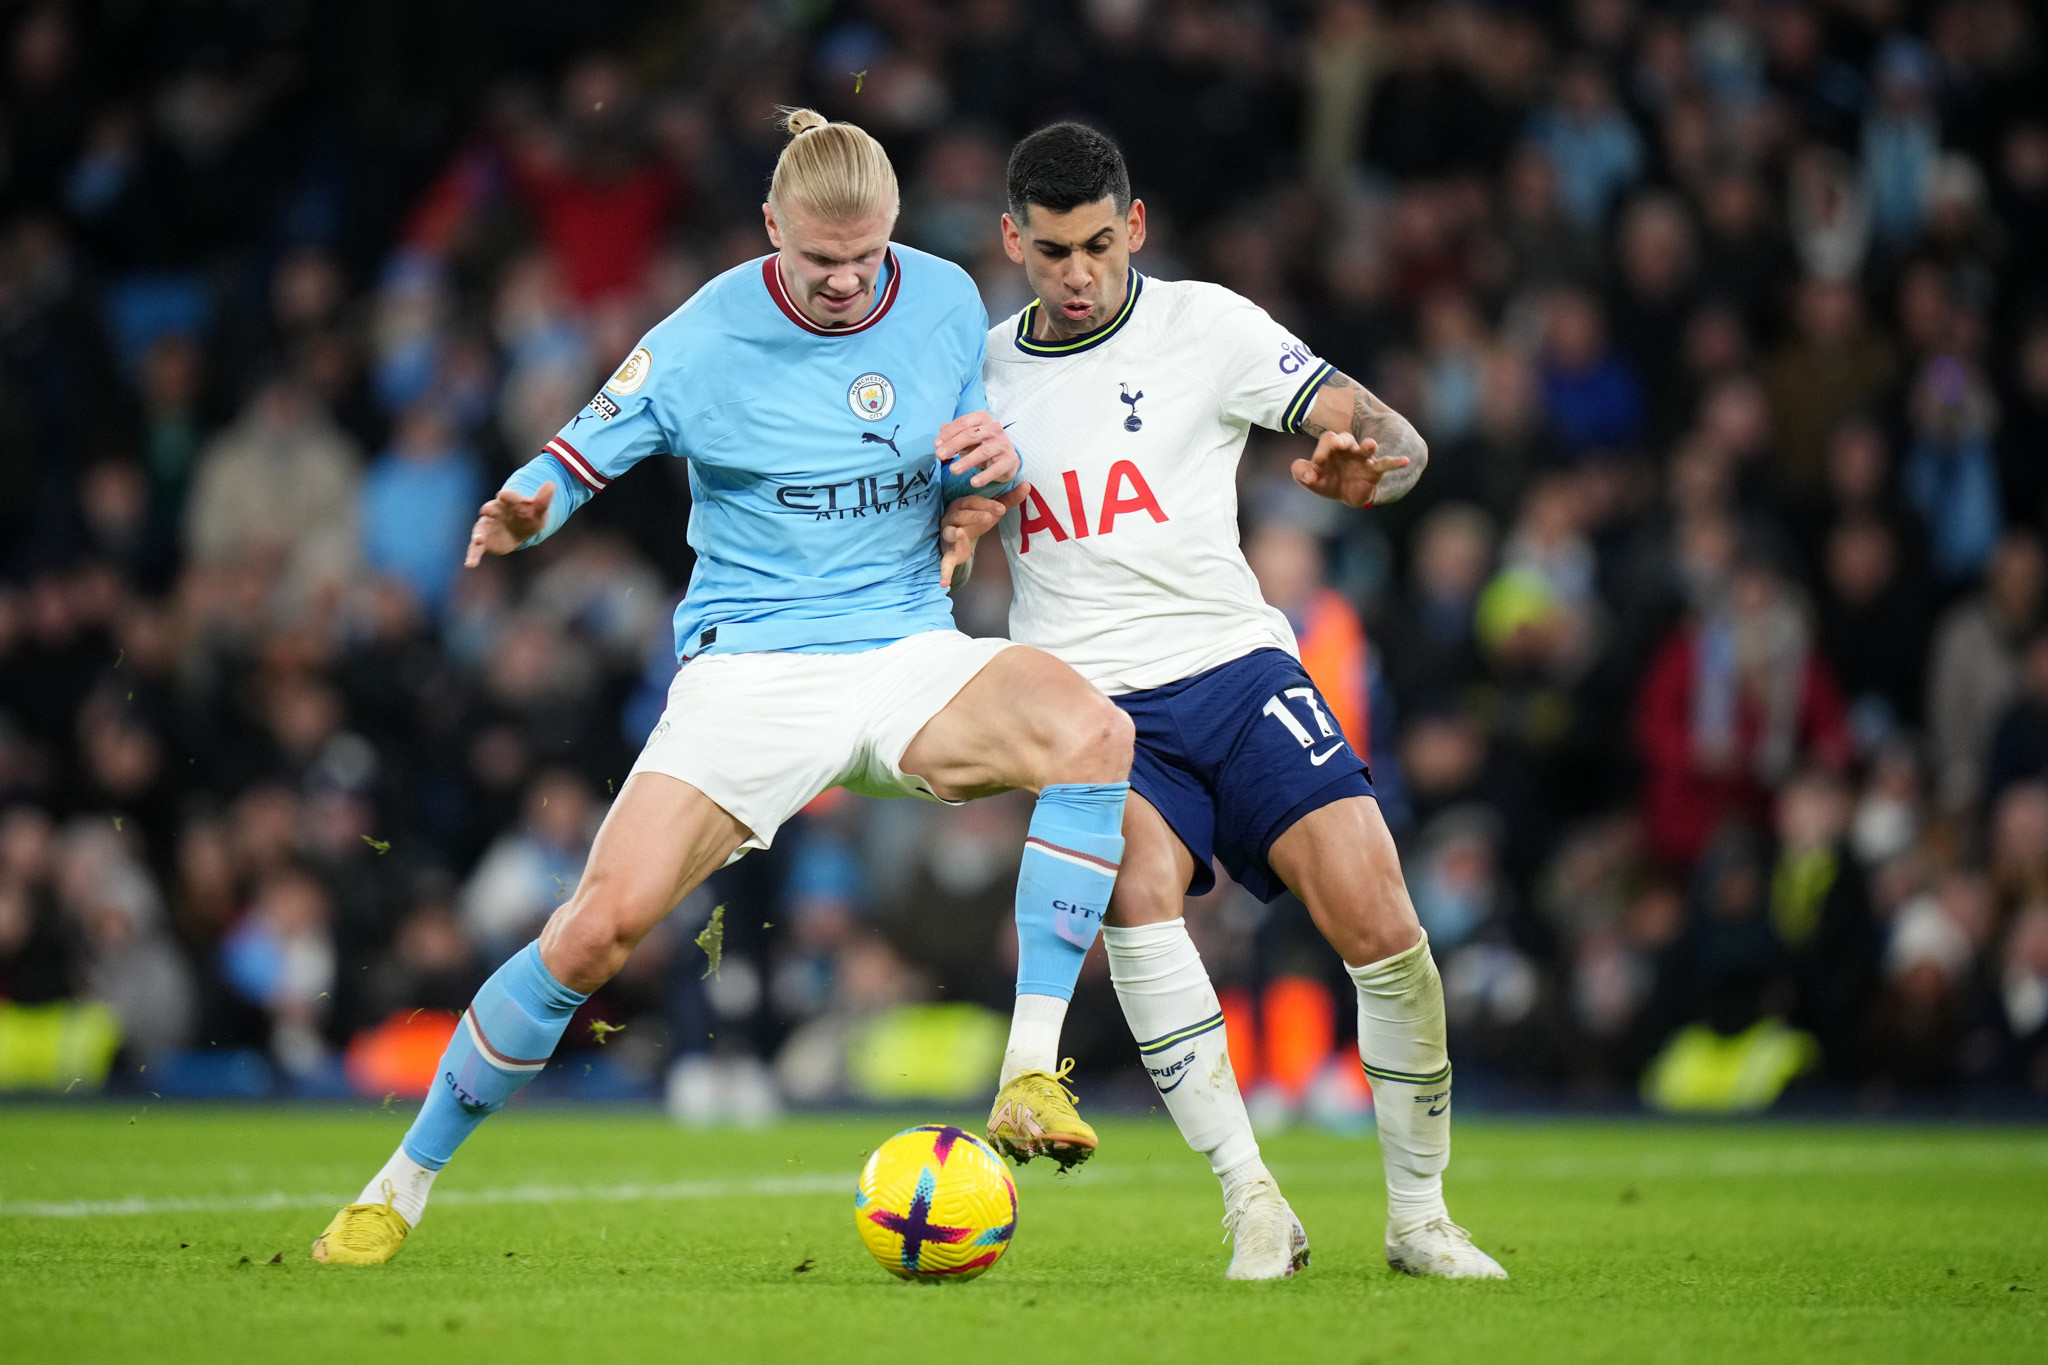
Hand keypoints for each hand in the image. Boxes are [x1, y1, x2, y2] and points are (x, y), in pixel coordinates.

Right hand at [464, 482, 554, 566]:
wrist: (521, 528)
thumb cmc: (529, 516)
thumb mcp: (538, 509)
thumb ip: (543, 499)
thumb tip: (551, 483)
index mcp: (508, 502)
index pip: (507, 497)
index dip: (507, 496)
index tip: (504, 494)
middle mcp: (494, 512)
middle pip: (490, 509)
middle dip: (488, 510)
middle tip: (486, 510)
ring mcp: (487, 526)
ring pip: (480, 530)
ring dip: (479, 534)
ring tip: (479, 540)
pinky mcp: (484, 540)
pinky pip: (476, 548)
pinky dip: (472, 556)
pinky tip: (470, 565)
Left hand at [935, 410, 1019, 489]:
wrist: (1007, 459)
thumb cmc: (983, 445)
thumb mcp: (968, 436)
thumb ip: (955, 432)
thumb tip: (942, 428)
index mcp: (982, 418)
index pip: (963, 423)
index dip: (948, 434)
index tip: (936, 445)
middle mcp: (994, 428)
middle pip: (970, 435)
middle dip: (953, 445)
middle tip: (939, 456)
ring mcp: (1003, 444)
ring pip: (982, 452)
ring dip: (966, 462)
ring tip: (953, 470)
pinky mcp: (1009, 460)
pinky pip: (995, 469)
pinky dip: (984, 476)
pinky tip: (973, 483)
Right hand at [938, 485, 1030, 586]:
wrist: (958, 538)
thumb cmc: (975, 519)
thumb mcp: (992, 510)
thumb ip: (1009, 499)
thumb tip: (1028, 485)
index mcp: (963, 504)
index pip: (974, 501)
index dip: (987, 504)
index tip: (1002, 508)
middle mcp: (952, 517)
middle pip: (962, 515)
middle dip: (974, 516)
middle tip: (989, 518)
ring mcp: (948, 534)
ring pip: (950, 532)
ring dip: (954, 533)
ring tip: (959, 534)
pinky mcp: (948, 552)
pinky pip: (945, 561)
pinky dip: (944, 571)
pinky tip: (944, 583)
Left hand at [1291, 431, 1408, 508]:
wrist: (1345, 495)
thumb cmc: (1326, 480)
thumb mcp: (1308, 478)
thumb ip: (1300, 472)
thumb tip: (1309, 474)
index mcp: (1331, 447)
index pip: (1327, 440)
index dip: (1321, 451)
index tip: (1315, 466)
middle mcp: (1348, 449)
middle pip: (1345, 439)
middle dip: (1340, 441)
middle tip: (1336, 445)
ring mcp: (1362, 458)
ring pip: (1366, 447)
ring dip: (1367, 446)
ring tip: (1370, 444)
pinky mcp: (1374, 470)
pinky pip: (1386, 464)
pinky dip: (1395, 462)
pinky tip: (1405, 461)